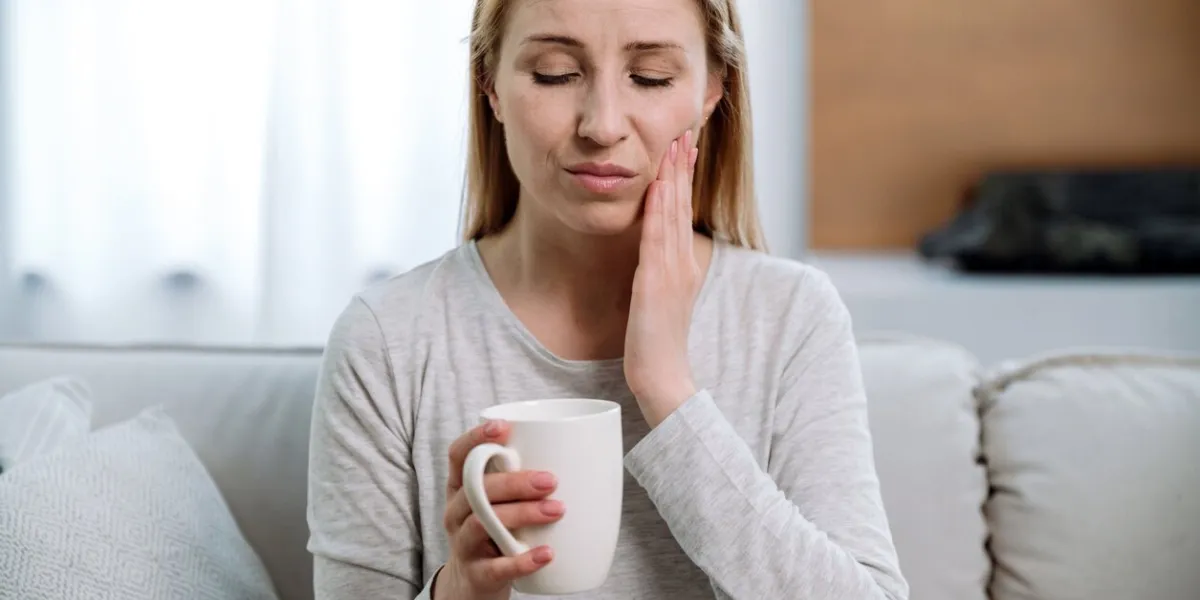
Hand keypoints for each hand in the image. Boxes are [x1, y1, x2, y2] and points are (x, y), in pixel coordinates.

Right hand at [435, 421, 563, 599]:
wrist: (474, 585)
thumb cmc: (494, 532)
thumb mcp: (499, 503)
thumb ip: (520, 481)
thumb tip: (578, 453)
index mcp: (461, 488)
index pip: (458, 456)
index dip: (475, 438)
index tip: (503, 427)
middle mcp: (456, 512)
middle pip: (475, 489)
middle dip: (514, 481)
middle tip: (550, 481)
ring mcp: (463, 544)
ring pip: (482, 523)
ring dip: (522, 514)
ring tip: (556, 510)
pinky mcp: (477, 574)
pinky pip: (496, 567)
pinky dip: (522, 561)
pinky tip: (546, 554)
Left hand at [624, 130, 700, 427]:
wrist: (663, 379)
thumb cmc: (657, 348)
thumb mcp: (660, 305)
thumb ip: (659, 280)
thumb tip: (649, 264)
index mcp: (683, 267)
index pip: (683, 214)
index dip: (684, 180)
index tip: (684, 149)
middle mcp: (681, 264)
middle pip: (682, 206)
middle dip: (683, 167)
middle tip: (685, 131)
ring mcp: (670, 272)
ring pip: (673, 214)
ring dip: (674, 178)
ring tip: (676, 145)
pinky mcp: (654, 284)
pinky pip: (656, 239)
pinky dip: (658, 210)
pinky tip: (657, 187)